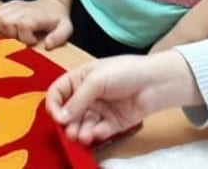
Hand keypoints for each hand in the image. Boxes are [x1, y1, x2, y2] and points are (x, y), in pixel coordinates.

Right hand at [0, 0, 71, 48]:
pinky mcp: (9, 5)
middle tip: (21, 37)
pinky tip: (10, 27)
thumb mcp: (66, 28)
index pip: (23, 25)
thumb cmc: (57, 19)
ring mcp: (15, 6)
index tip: (33, 40)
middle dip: (11, 35)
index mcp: (35, 16)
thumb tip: (48, 44)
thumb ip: (59, 37)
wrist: (52, 4)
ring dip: (4, 29)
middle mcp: (22, 9)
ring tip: (15, 33)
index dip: (26, 38)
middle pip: (6, 22)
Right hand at [46, 51, 201, 144]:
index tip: (57, 116)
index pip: (58, 92)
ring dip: (80, 132)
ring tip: (83, 136)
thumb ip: (78, 99)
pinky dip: (95, 135)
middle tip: (70, 131)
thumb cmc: (125, 71)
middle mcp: (87, 95)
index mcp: (79, 79)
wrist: (153, 82)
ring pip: (82, 125)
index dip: (54, 104)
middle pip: (69, 113)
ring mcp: (99, 110)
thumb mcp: (97, 79)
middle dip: (68, 123)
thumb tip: (61, 117)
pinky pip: (98, 132)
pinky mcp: (111, 124)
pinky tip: (97, 133)